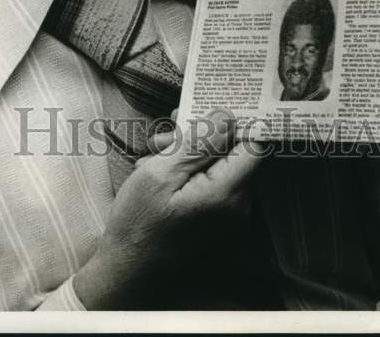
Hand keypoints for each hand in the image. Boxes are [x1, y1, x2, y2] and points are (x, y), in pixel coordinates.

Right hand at [73, 109, 263, 308]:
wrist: (126, 271)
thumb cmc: (139, 223)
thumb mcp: (162, 173)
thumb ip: (200, 142)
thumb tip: (229, 115)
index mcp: (228, 193)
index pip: (253, 144)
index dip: (232, 121)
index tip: (204, 108)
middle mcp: (236, 205)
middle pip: (230, 152)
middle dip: (197, 135)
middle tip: (164, 134)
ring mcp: (226, 214)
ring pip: (215, 164)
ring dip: (185, 151)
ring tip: (153, 153)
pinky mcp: (214, 217)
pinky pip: (208, 181)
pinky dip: (185, 170)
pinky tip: (156, 170)